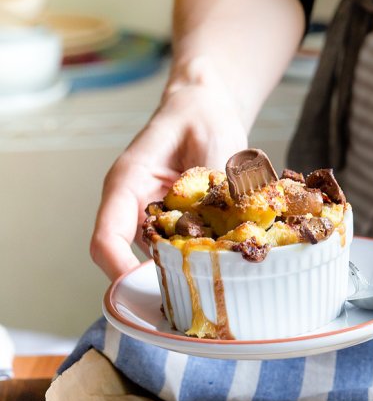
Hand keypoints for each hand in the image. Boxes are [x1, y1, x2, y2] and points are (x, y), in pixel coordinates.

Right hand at [90, 62, 247, 279]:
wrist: (205, 109)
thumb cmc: (201, 116)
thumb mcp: (214, 142)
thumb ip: (220, 184)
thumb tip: (238, 224)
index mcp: (128, 181)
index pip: (107, 237)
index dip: (119, 268)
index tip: (142, 288)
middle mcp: (134, 203)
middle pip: (127, 256)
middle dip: (156, 278)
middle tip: (194, 291)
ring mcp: (151, 213)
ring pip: (155, 255)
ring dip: (180, 268)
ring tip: (216, 272)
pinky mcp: (171, 219)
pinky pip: (176, 246)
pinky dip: (196, 255)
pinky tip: (225, 254)